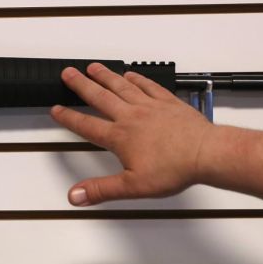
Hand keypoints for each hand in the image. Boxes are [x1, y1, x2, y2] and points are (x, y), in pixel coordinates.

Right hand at [50, 63, 217, 204]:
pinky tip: (131, 74)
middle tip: (68, 73)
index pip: (87, 125)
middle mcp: (131, 117)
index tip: (56, 109)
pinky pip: (148, 85)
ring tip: (93, 67)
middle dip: (81, 85)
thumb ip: (101, 190)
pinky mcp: (168, 102)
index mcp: (120, 137)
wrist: (206, 153)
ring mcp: (150, 106)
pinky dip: (137, 78)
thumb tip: (76, 195)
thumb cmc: (174, 169)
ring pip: (121, 86)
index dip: (69, 118)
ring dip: (105, 76)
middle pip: (100, 97)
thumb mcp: (133, 186)